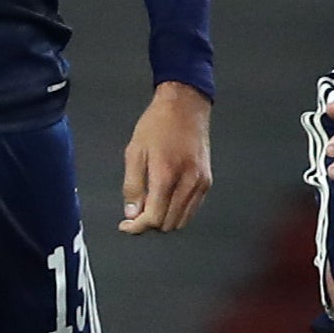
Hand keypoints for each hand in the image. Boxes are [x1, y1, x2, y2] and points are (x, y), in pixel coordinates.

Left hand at [121, 82, 212, 233]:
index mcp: (167, 174)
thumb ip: (132, 186)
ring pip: (182, 220)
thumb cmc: (158, 124)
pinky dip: (177, 211)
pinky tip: (165, 198)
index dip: (137, 226)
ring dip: (164, 219)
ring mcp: (201, 183)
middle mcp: (188, 182)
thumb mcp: (135, 152)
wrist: (185, 106)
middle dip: (150, 223)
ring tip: (150, 205)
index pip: (154, 217)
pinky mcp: (207, 181)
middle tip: (136, 213)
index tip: (126, 225)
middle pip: (168, 223)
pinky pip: (192, 208)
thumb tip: (132, 213)